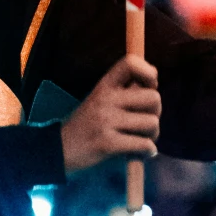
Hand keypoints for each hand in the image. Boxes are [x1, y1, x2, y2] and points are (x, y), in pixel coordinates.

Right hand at [61, 55, 160, 174]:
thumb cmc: (86, 125)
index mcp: (104, 85)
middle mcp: (106, 99)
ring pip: (152, 123)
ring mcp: (106, 120)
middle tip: (144, 122)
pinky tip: (142, 153)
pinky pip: (143, 144)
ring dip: (152, 135)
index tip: (147, 88)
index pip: (131, 63)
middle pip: (153, 97)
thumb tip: (153, 88)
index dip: (148, 74)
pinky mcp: (108, 143)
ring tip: (141, 139)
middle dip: (155, 112)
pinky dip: (148, 151)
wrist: (59, 149)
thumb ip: (123, 92)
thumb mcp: (100, 100)